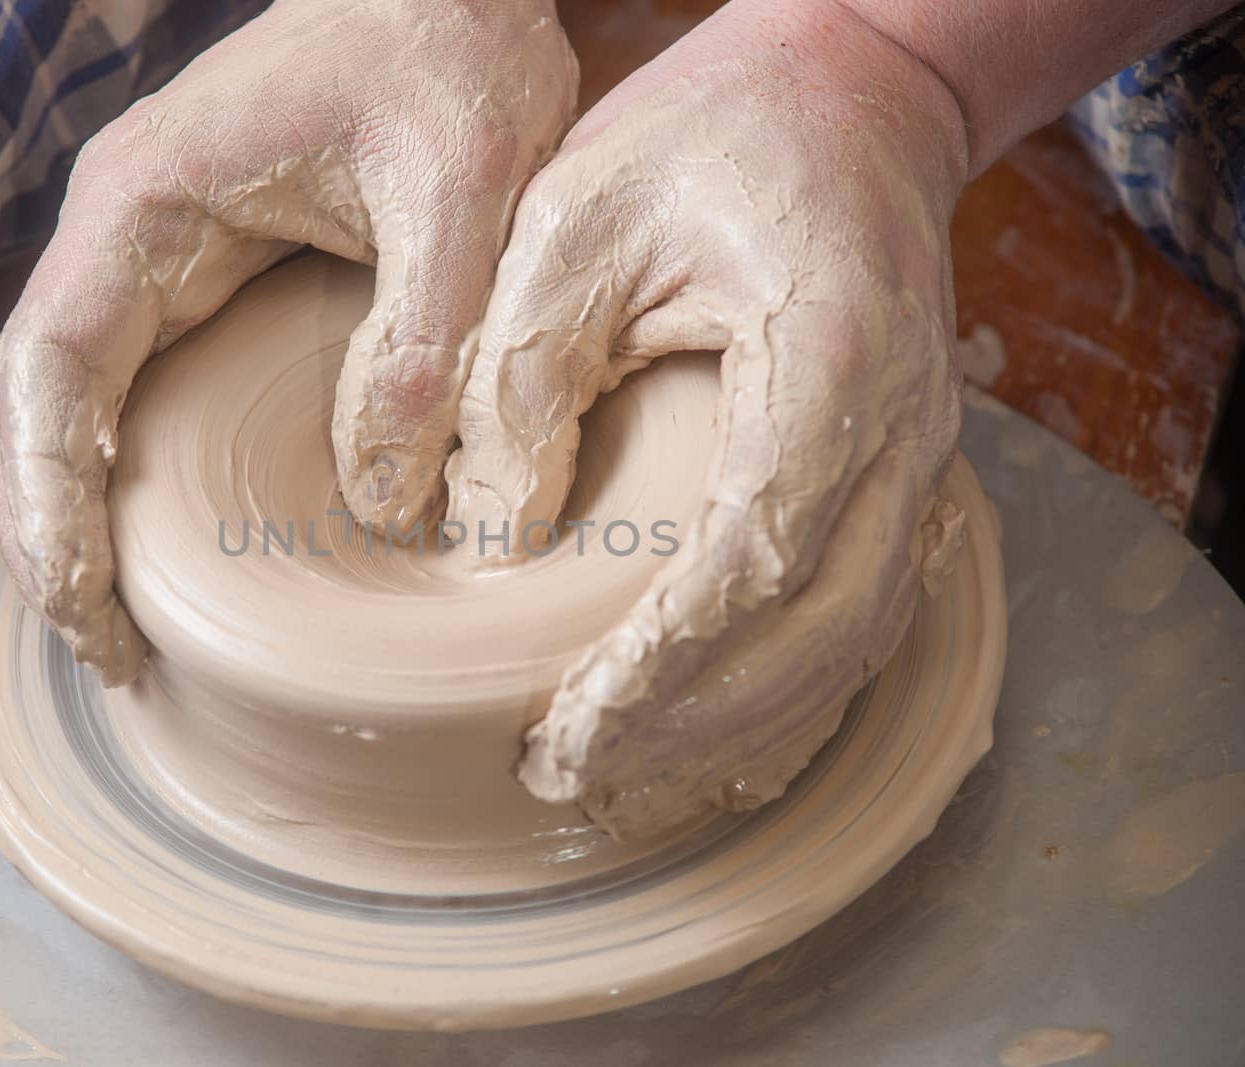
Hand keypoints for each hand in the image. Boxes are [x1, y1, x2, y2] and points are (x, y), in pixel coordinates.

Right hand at [0, 0, 577, 682]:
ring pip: (73, 401)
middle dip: (51, 530)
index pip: (48, 366)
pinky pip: (134, 384)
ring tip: (115, 627)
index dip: (47, 492)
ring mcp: (156, 252)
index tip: (81, 597)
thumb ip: (424, 342)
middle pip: (36, 402)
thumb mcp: (464, 195)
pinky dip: (126, 471)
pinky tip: (158, 546)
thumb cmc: (449, 56)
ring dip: (78, 512)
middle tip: (104, 650)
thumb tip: (385, 504)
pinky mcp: (203, 270)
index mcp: (147, 202)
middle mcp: (126, 231)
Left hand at [446, 2, 970, 837]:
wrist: (846, 98)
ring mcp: (919, 463)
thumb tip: (489, 543)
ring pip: (849, 645)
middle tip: (566, 775)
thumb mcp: (575, 220)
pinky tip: (710, 740)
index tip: (569, 726)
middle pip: (815, 635)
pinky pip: (862, 619)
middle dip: (691, 727)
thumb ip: (525, 377)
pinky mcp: (900, 478)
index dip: (666, 663)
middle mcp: (904, 432)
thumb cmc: (706, 142)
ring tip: (619, 778)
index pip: (754, 558)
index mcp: (829, 362)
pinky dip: (787, 696)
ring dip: (738, 731)